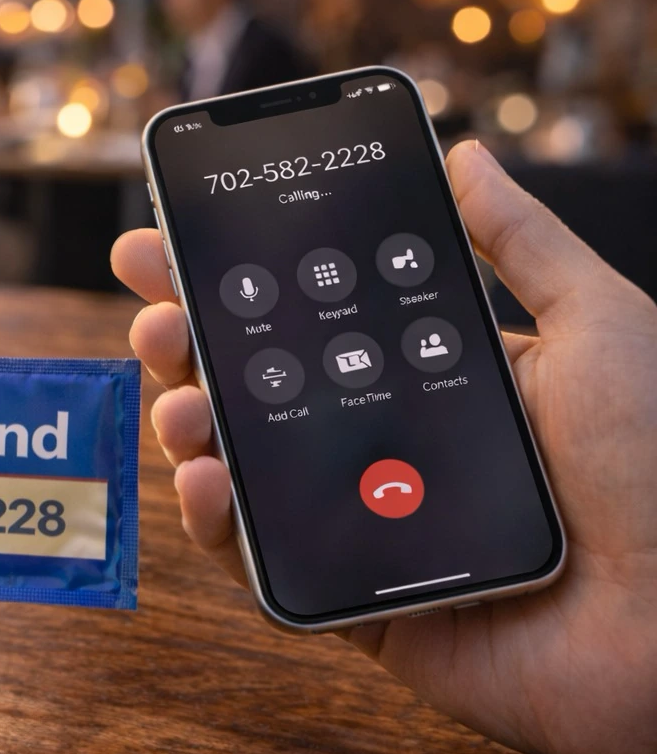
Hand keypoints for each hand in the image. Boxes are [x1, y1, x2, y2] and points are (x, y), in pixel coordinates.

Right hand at [113, 141, 656, 753]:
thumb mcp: (599, 325)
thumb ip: (523, 244)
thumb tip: (466, 155)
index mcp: (433, 376)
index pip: (315, 318)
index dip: (239, 279)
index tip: (171, 241)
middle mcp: (387, 444)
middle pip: (261, 388)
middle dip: (192, 347)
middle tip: (154, 318)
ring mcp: (363, 522)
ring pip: (248, 470)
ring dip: (192, 427)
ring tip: (179, 404)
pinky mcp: (352, 598)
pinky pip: (265, 561)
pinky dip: (218, 525)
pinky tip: (205, 482)